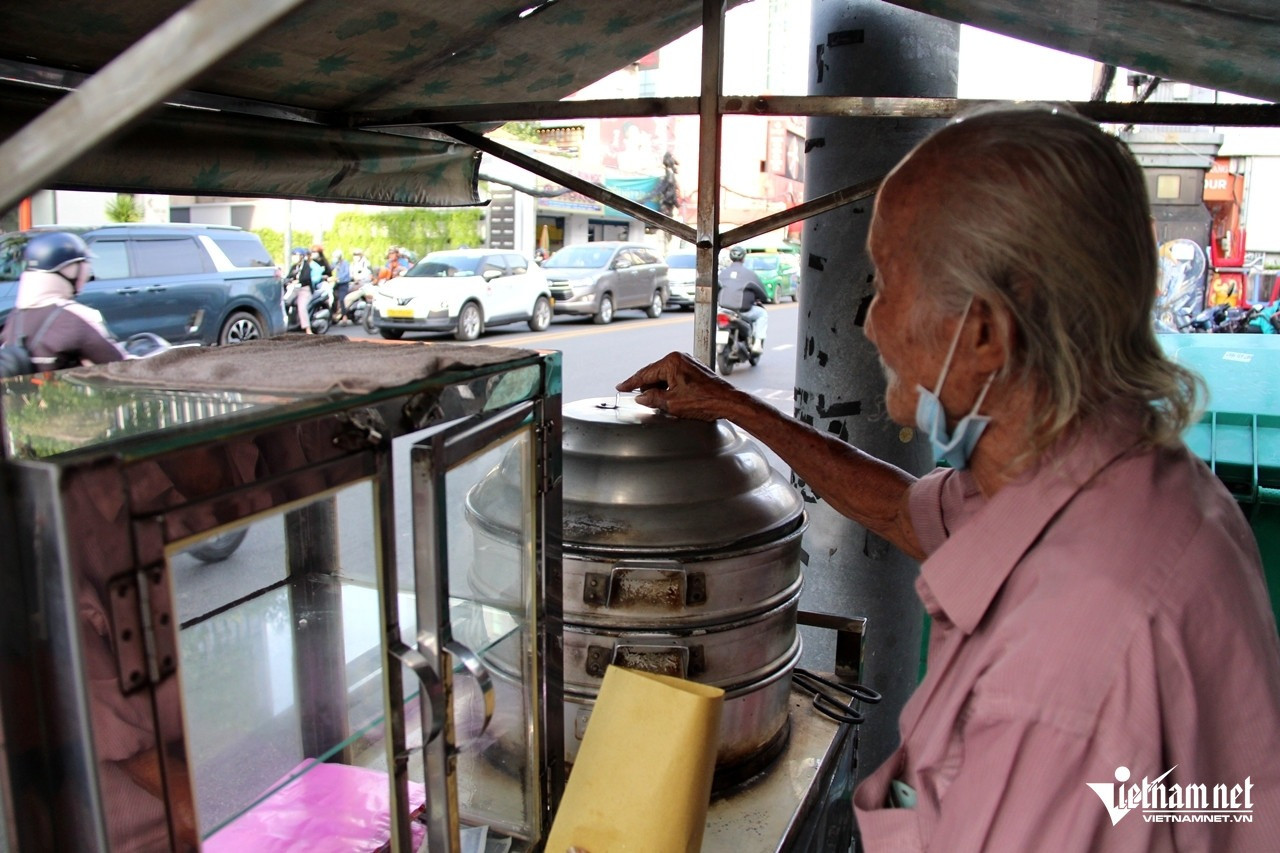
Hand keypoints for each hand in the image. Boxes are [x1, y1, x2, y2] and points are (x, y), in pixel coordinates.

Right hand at [614, 351, 736, 420]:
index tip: (621, 387)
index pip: (645, 373)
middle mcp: (679, 358)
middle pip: (654, 373)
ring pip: (665, 375)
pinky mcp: (695, 370)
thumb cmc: (703, 401)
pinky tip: (669, 398)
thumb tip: (641, 397)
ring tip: (658, 402)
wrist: (727, 402)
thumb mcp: (671, 403)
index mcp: (671, 362)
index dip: (631, 382)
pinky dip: (669, 387)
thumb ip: (652, 399)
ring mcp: (688, 362)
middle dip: (647, 387)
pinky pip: (675, 376)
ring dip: (659, 388)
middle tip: (639, 399)